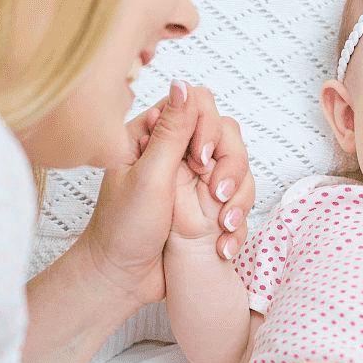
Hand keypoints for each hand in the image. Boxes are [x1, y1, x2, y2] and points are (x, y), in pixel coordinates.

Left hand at [81, 81, 253, 306]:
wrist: (123, 278)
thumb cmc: (123, 228)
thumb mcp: (148, 177)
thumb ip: (170, 132)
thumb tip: (183, 84)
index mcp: (153, 134)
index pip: (198, 105)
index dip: (207, 128)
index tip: (198, 161)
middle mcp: (177, 152)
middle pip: (227, 135)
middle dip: (229, 166)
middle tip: (213, 194)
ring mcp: (194, 179)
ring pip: (238, 168)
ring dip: (238, 197)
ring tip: (223, 224)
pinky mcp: (206, 205)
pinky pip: (238, 200)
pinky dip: (237, 222)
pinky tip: (222, 242)